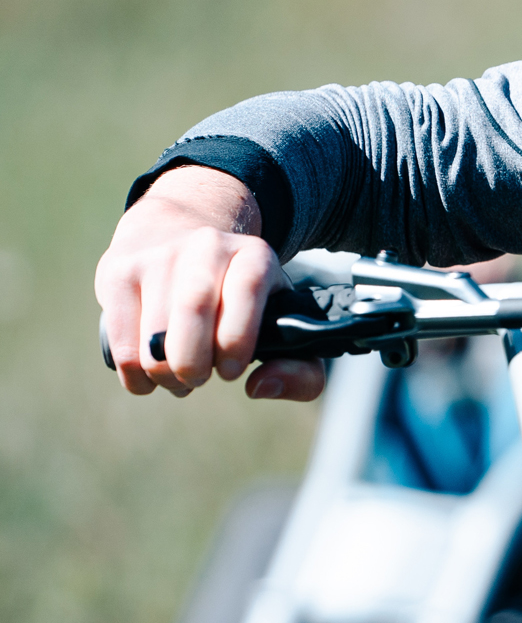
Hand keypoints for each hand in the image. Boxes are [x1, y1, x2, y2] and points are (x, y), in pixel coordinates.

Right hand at [96, 166, 322, 401]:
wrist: (176, 235)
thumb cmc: (239, 301)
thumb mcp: (283, 325)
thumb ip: (302, 371)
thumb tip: (261, 387)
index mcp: (254, 255)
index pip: (247, 288)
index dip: (237, 338)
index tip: (231, 371)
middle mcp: (206, 246)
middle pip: (192, 310)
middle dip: (193, 363)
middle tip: (199, 378)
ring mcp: (158, 256)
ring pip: (153, 333)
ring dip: (164, 373)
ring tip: (178, 376)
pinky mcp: (118, 272)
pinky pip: (122, 342)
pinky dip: (135, 374)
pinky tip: (150, 374)